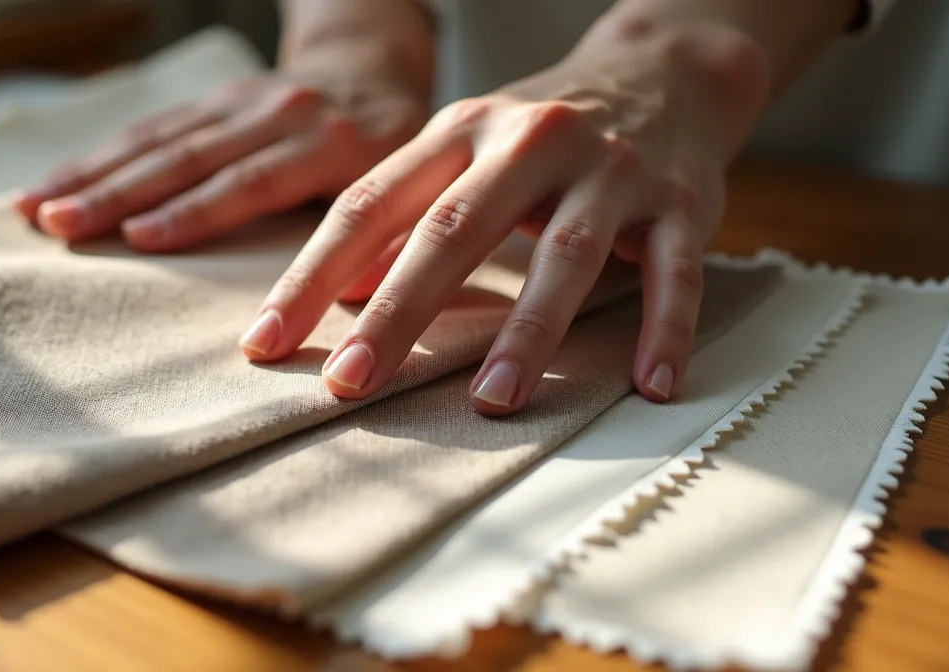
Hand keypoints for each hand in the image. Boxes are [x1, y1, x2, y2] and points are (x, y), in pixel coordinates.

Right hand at [14, 69, 427, 250]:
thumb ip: (390, 238)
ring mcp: (239, 100)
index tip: (141, 239)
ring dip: (93, 173)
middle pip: (190, 156)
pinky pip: (152, 127)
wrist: (373, 68)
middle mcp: (278, 113)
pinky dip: (100, 155)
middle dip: (118, 191)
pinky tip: (54, 181)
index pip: (254, 180)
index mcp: (332, 144)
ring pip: (158, 137)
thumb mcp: (411, 188)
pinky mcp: (212, 98)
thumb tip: (362, 296)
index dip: (197, 211)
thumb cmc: (393, 150)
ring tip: (36, 208)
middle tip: (60, 224)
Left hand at [239, 14, 771, 413]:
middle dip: (397, 313)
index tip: (267, 345)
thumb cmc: (544, 133)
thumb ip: (407, 216)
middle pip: (453, 230)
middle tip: (351, 385)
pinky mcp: (681, 200)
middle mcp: (529, 141)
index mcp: (461, 131)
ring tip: (489, 402)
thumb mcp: (465, 153)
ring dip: (527, 333)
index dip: (311, 275)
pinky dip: (663, 328)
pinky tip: (649, 386)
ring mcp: (610, 170)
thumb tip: (346, 294)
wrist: (665, 71)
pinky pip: (673, 272)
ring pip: (565, 253)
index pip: (369, 205)